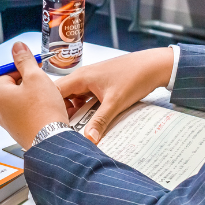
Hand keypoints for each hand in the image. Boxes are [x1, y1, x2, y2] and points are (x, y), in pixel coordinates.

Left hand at [0, 42, 69, 149]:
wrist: (51, 140)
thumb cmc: (43, 111)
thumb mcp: (36, 77)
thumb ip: (25, 60)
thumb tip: (17, 48)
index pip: (6, 73)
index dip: (21, 69)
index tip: (34, 68)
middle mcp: (0, 110)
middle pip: (12, 88)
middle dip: (28, 83)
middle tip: (43, 83)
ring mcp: (9, 123)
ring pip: (20, 102)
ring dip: (32, 97)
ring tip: (47, 98)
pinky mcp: (19, 132)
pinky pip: (25, 115)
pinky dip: (35, 111)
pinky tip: (47, 111)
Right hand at [55, 47, 174, 142]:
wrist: (154, 66)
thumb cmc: (135, 76)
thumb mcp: (115, 103)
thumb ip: (100, 121)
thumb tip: (89, 139)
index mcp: (80, 77)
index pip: (54, 92)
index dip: (51, 108)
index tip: (53, 124)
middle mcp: (82, 77)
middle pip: (62, 96)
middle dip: (62, 112)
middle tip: (64, 129)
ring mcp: (91, 80)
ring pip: (74, 98)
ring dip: (75, 112)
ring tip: (76, 127)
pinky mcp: (99, 84)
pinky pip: (85, 97)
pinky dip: (85, 108)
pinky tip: (91, 119)